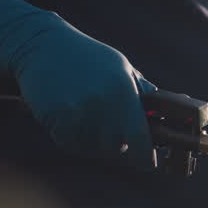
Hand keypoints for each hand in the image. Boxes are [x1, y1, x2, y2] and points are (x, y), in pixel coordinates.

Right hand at [0, 0, 157, 169]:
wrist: (41, 46)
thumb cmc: (88, 58)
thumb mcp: (123, 69)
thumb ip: (145, 96)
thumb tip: (166, 120)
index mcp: (123, 91)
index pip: (141, 138)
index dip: (146, 157)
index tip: (149, 162)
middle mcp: (102, 104)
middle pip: (117, 148)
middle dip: (118, 143)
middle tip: (109, 125)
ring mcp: (77, 112)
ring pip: (94, 147)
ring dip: (94, 139)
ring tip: (86, 112)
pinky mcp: (56, 119)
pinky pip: (72, 143)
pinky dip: (73, 136)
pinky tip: (69, 114)